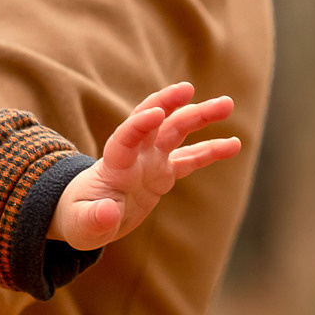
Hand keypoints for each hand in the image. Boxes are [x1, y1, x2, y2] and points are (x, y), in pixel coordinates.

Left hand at [51, 83, 239, 250]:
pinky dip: (211, 151)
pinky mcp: (163, 174)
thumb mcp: (80, 225)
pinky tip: (234, 144)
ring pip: (177, 131)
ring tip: (227, 104)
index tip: (155, 112)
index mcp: (114, 165)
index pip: (125, 138)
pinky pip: (191, 159)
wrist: (87, 216)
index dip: (138, 124)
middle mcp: (135, 156)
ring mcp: (151, 161)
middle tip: (190, 88)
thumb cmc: (79, 219)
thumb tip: (109, 211)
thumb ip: (93, 218)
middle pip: (154, 123)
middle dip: (170, 104)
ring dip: (199, 116)